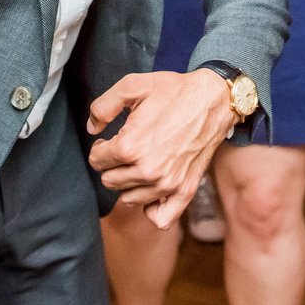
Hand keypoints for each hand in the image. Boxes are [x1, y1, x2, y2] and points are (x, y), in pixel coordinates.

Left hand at [87, 69, 233, 229]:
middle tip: (125, 150)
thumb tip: (91, 129)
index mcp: (130, 146)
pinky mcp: (185, 190)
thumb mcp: (132, 86)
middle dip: (112, 165)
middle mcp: (147, 170)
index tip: (109, 141)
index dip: (100, 148)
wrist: (213, 100)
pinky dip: (151, 209)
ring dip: (129, 183)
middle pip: (110, 181)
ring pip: (128, 198)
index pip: (96, 161)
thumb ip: (102, 107)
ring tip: (139, 164)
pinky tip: (150, 190)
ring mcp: (167, 184)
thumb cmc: (173, 91)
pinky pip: (160, 218)